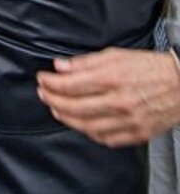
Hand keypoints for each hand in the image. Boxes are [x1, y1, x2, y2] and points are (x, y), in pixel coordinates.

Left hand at [36, 48, 179, 146]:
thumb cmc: (151, 67)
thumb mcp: (116, 55)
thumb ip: (85, 63)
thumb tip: (60, 66)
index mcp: (112, 78)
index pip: (69, 85)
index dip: (50, 83)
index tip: (42, 79)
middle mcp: (119, 101)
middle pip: (73, 107)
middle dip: (52, 100)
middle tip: (44, 94)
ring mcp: (129, 120)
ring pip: (87, 126)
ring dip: (66, 118)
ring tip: (57, 109)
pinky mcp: (138, 133)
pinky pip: (107, 138)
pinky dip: (89, 133)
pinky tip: (81, 124)